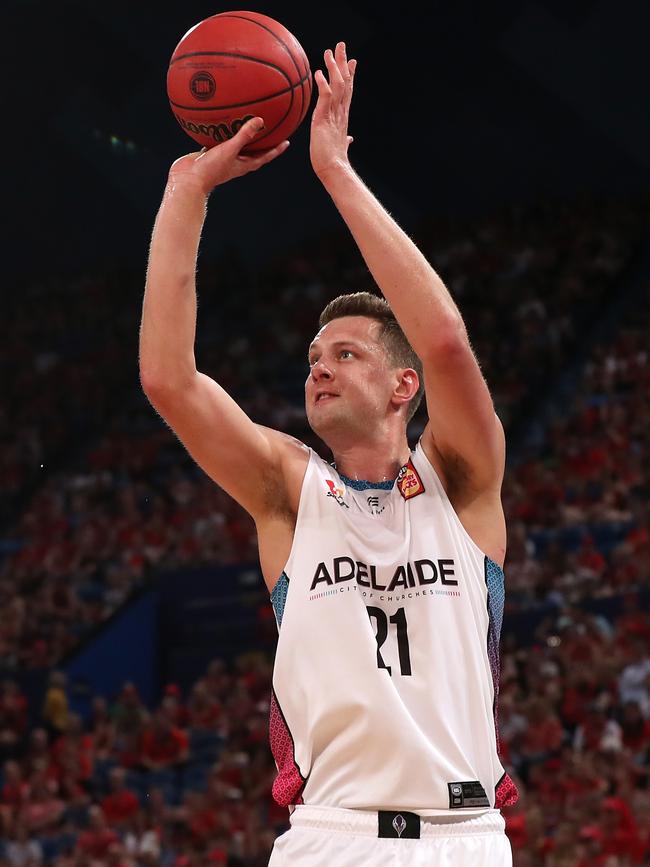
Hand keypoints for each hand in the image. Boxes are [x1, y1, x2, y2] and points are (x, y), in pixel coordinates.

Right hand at [167, 117, 289, 195]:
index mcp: (243, 165)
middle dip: (262, 142)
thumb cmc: (211, 170)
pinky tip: (218, 122)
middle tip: (271, 131)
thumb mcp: (230, 150)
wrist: (188, 180)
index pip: (264, 157)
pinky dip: (220, 132)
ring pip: (236, 146)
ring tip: (246, 122)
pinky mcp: (210, 154)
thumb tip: (260, 121)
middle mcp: (235, 162)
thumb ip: (244, 135)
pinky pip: (218, 141)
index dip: (276, 150)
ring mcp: (222, 159)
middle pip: (253, 152)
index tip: (286, 142)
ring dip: (241, 136)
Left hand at [310, 42, 356, 181]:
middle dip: (344, 63)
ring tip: (329, 52)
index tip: (352, 62)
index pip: (348, 91)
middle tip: (341, 45)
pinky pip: (326, 96)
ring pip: (338, 85)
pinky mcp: (324, 119)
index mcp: (343, 117)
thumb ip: (345, 140)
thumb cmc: (333, 161)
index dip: (350, 75)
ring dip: (334, 67)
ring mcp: (334, 115)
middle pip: (345, 82)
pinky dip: (323, 83)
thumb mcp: (340, 146)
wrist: (333, 169)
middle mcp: (341, 112)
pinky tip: (319, 72)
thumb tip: (350, 140)